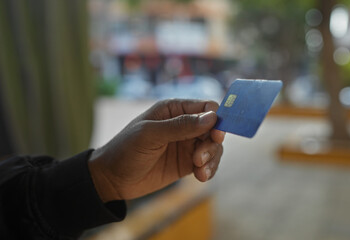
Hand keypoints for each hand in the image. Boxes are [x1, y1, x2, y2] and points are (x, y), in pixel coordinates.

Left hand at [88, 99, 224, 201]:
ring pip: (213, 147)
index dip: (216, 119)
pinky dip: (209, 169)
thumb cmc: (125, 149)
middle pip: (214, 129)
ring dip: (212, 158)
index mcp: (174, 110)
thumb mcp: (150, 134)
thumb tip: (212, 118)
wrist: (112, 179)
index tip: (216, 135)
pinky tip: (201, 177)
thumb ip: (180, 126)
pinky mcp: (187, 163)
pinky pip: (207, 163)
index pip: (206, 108)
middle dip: (212, 144)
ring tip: (200, 171)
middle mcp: (184, 125)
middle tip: (199, 158)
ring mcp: (186, 144)